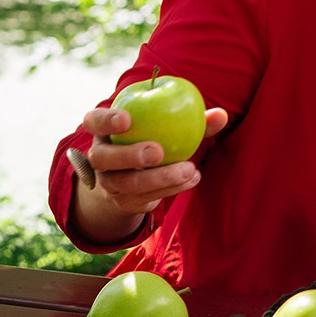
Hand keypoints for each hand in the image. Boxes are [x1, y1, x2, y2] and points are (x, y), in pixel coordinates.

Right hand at [76, 104, 229, 216]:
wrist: (135, 177)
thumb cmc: (155, 138)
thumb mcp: (166, 126)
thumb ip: (192, 119)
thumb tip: (221, 115)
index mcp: (104, 129)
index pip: (94, 121)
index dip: (106, 120)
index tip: (127, 120)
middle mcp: (100, 156)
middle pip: (104, 157)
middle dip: (129, 155)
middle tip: (158, 152)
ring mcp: (108, 182)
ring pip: (127, 183)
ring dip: (159, 178)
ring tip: (189, 170)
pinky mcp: (123, 201)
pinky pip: (144, 198)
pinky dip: (169, 189)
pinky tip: (191, 180)